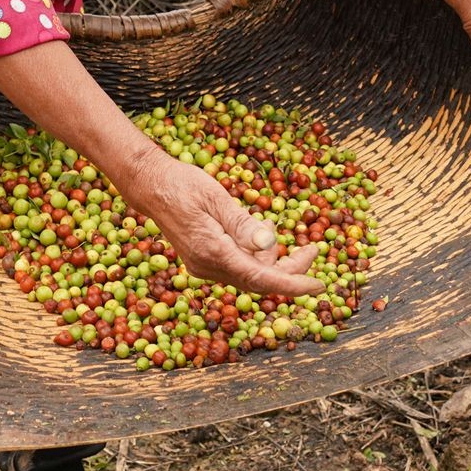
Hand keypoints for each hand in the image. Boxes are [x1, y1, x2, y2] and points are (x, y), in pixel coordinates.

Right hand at [116, 143, 324, 298]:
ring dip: (269, 257)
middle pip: (259, 281)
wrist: (150, 186)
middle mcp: (207, 267)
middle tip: (313, 248)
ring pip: (249, 274)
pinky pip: (238, 266)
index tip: (319, 285)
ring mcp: (203, 267)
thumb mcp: (216, 197)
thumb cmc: (182, 184)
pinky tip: (254, 232)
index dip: (293, 284)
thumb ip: (243, 224)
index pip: (260, 278)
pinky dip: (253, 255)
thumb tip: (269, 246)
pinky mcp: (203, 261)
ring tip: (270, 223)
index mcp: (212, 252)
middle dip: (289, 269)